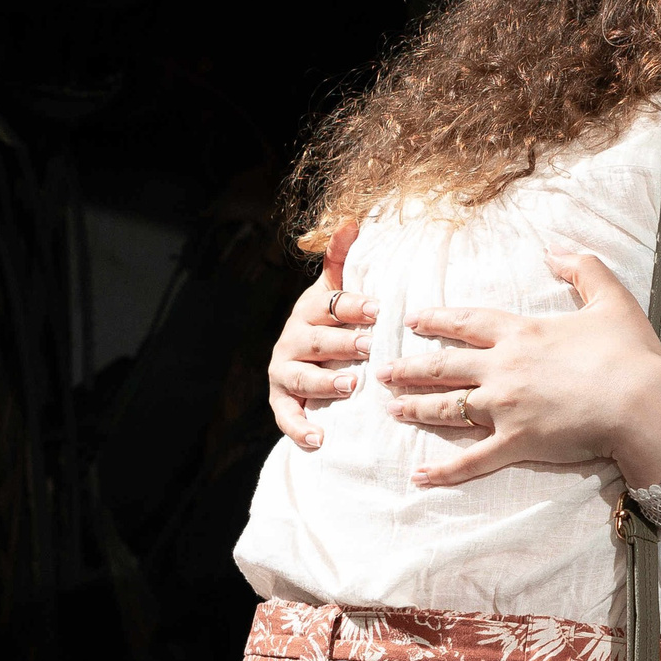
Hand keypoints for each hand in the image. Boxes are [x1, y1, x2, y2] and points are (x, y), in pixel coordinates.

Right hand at [268, 223, 375, 449]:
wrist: (310, 357)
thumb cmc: (336, 320)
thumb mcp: (339, 288)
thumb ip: (343, 258)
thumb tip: (350, 221)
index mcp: (312, 309)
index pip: (331, 304)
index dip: (354, 306)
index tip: (378, 310)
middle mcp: (294, 338)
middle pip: (317, 340)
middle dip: (343, 343)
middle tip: (369, 347)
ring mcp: (286, 370)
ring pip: (301, 375)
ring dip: (325, 381)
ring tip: (352, 386)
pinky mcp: (282, 399)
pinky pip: (287, 415)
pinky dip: (300, 427)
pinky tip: (319, 438)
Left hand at [379, 251, 660, 489]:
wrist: (641, 402)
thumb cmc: (629, 352)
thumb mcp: (611, 297)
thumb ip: (583, 267)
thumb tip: (555, 249)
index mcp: (522, 333)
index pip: (467, 323)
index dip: (437, 319)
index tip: (413, 320)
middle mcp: (503, 368)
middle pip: (443, 366)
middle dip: (409, 368)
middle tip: (382, 370)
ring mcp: (505, 407)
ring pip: (447, 408)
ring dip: (416, 408)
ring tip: (392, 409)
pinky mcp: (516, 442)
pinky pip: (472, 459)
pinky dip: (445, 470)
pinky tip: (421, 476)